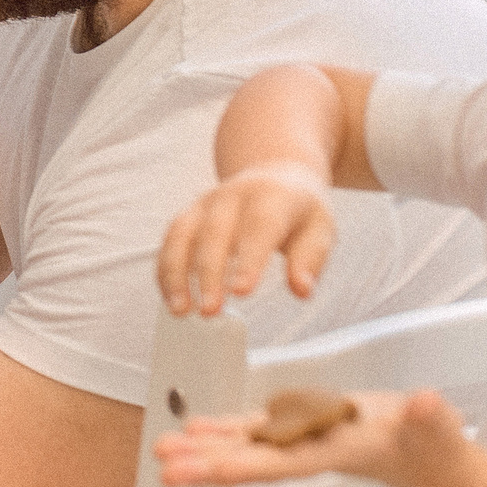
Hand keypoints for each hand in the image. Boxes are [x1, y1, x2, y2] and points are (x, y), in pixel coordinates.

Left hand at [155, 387, 466, 486]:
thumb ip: (431, 419)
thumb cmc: (433, 446)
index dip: (244, 467)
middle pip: (251, 460)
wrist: (429, 459)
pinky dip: (223, 428)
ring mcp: (300, 440)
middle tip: (163, 467)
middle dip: (207, 464)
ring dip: (202, 447)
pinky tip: (194, 426)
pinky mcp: (300, 426)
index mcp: (337, 452)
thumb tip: (426, 403)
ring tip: (161, 449)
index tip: (207, 473)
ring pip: (243, 444)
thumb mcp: (437, 431)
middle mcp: (309, 451)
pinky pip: (254, 429)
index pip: (283, 463)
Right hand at [157, 161, 339, 314]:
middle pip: (214, 233)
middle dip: (208, 274)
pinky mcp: (188, 215)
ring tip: (181, 309)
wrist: (276, 175)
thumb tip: (301, 289)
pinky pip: (169, 242)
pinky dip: (166, 272)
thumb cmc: (298, 210)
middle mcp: (233, 196)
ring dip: (176, 273)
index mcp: (272, 197)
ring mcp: (205, 204)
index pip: (258, 227)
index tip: (241, 292)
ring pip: (182, 235)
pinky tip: (172, 299)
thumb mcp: (320, 229)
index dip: (248, 260)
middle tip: (209, 311)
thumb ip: (311, 259)